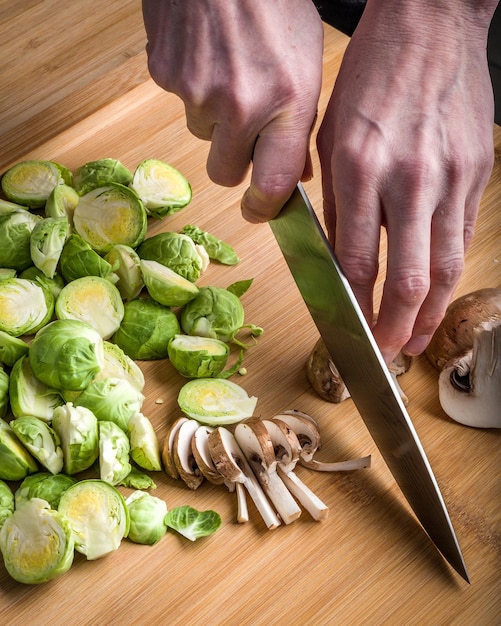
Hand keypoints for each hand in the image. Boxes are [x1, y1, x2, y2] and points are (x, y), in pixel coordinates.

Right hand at [142, 0, 323, 221]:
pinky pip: (179, 100)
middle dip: (235, 159)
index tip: (259, 210)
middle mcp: (240, 105)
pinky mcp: (164, 74)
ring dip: (214, 116)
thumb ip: (299, 126)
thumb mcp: (306, 66)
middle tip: (244, 128)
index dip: (264, 208)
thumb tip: (295, 174)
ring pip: (202, 133)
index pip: (271, 186)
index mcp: (286, 103)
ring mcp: (196, 91)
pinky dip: (192, 85)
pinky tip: (207, 54)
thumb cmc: (274, 4)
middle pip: (225, 173)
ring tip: (228, 69)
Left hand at [317, 0, 495, 362]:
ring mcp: (449, 178)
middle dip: (397, 325)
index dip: (355, 305)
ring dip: (430, 312)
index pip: (357, 259)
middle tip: (387, 352)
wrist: (431, 25)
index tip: (351, 330)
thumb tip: (337, 253)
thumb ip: (335, 201)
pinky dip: (450, 272)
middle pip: (410, 276)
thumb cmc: (372, 76)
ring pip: (445, 266)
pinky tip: (438, 293)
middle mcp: (408, 179)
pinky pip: (463, 236)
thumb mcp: (332, 135)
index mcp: (361, 168)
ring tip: (416, 339)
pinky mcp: (476, 173)